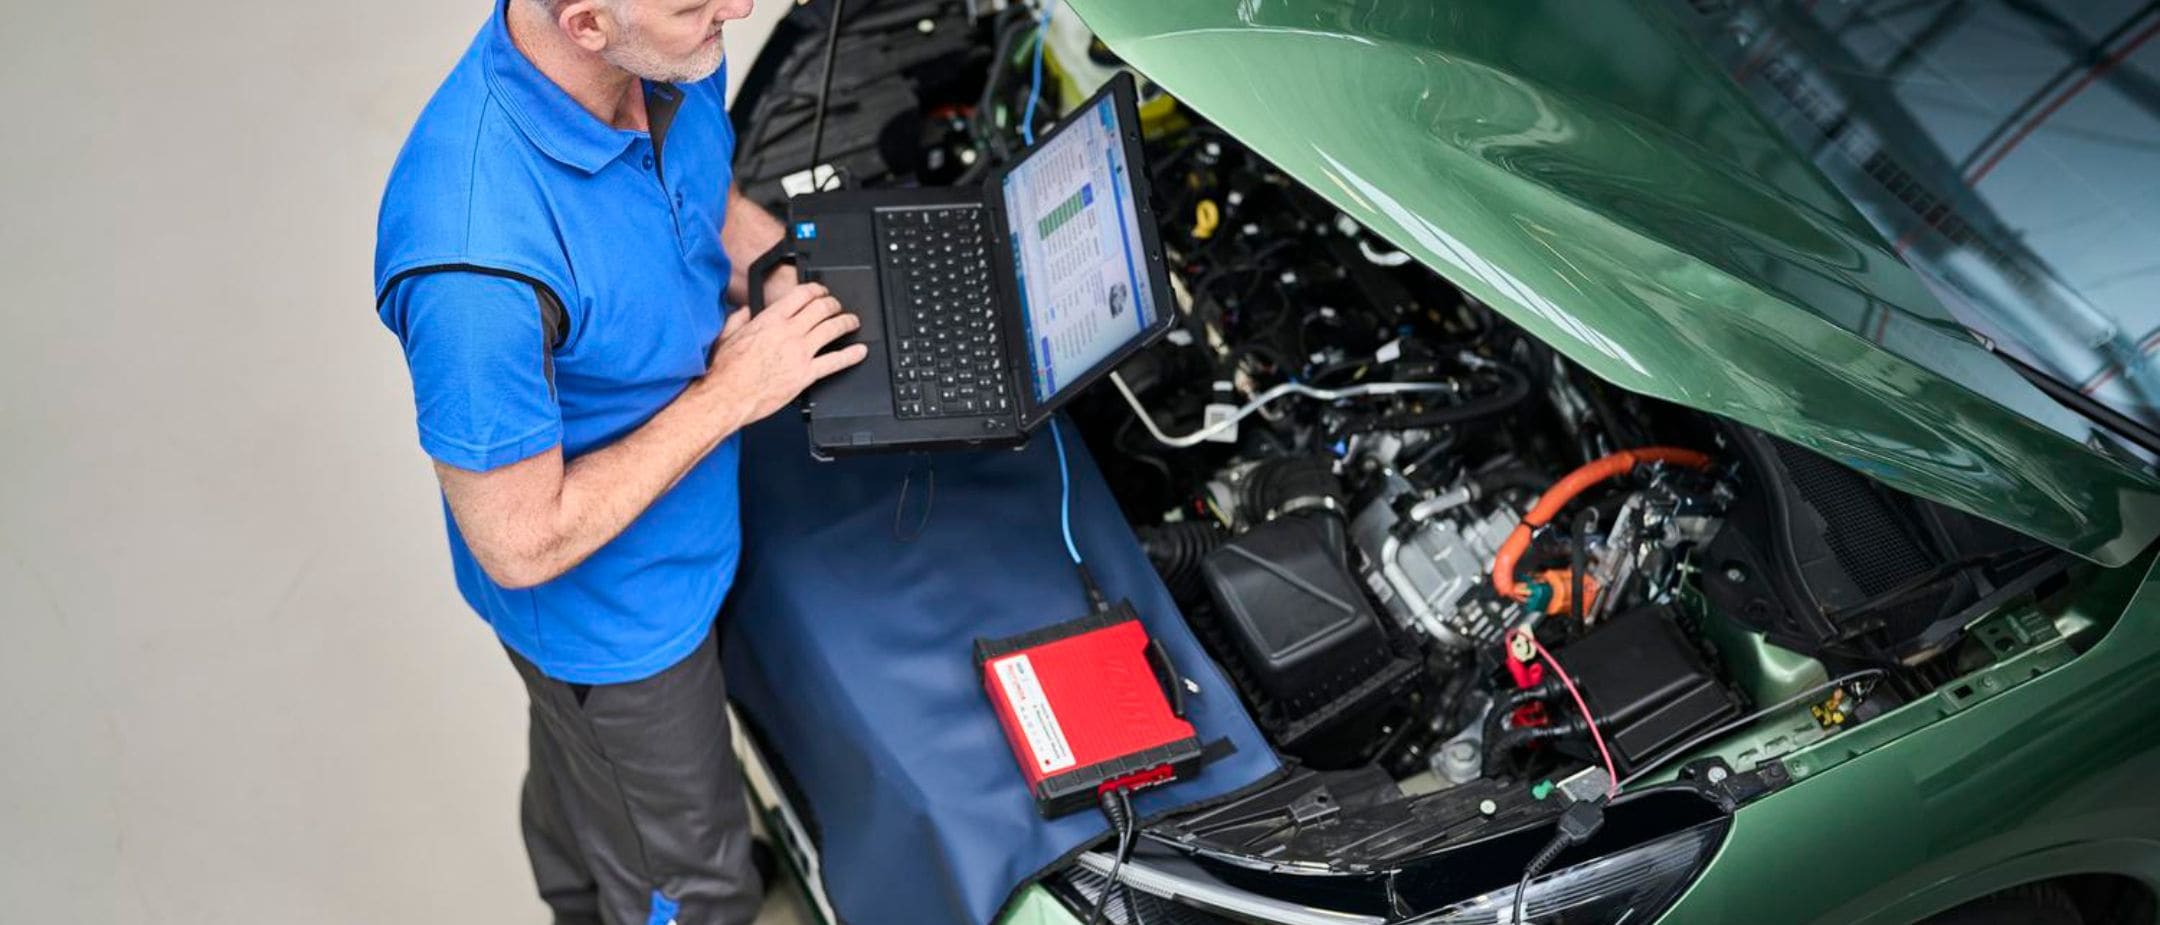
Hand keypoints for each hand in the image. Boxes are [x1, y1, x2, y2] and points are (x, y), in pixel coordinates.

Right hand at [701, 282, 866, 428]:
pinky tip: (860, 351)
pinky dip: (852, 355)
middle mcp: (788, 332)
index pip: (801, 294)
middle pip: (822, 308)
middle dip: (834, 304)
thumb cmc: (725, 370)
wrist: (727, 395)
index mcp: (770, 320)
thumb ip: (740, 318)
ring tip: (853, 322)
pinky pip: (835, 361)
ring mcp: (800, 353)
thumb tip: (747, 310)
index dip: (817, 289)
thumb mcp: (727, 334)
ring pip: (832, 329)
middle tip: (838, 306)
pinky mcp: (806, 374)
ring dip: (847, 322)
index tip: (821, 291)